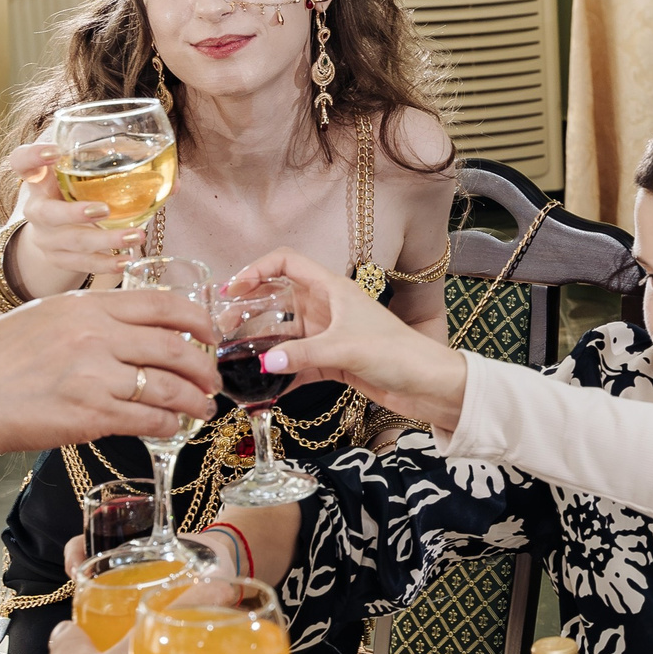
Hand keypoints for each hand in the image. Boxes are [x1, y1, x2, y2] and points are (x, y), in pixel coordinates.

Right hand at [0, 287, 218, 456]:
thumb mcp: (43, 317)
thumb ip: (89, 318)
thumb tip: (134, 326)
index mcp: (86, 306)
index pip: (162, 305)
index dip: (198, 320)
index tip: (211, 335)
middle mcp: (96, 336)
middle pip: (176, 348)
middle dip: (206, 367)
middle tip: (213, 380)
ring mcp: (95, 376)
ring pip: (169, 387)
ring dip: (195, 401)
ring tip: (203, 407)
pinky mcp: (92, 414)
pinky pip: (149, 418)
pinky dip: (169, 423)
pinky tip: (173, 425)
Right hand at [3, 141, 144, 283]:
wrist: (55, 230)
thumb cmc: (76, 192)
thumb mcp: (85, 173)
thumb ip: (120, 166)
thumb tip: (176, 182)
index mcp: (39, 178)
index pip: (21, 162)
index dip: (33, 157)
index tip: (54, 153)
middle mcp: (36, 208)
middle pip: (46, 213)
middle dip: (75, 213)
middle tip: (104, 210)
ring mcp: (44, 237)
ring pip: (70, 242)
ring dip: (105, 241)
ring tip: (136, 236)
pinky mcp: (58, 258)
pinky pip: (80, 264)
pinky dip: (105, 264)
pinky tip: (127, 261)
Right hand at [227, 246, 468, 429]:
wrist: (430, 386)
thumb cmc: (399, 353)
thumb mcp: (347, 348)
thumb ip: (303, 354)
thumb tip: (264, 362)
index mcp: (332, 288)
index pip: (286, 262)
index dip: (256, 269)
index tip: (232, 289)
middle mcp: (327, 308)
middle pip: (278, 300)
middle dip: (248, 312)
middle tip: (221, 330)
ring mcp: (329, 336)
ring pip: (284, 335)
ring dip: (260, 346)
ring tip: (232, 360)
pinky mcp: (333, 362)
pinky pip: (298, 364)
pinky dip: (281, 375)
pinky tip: (262, 391)